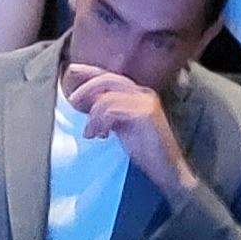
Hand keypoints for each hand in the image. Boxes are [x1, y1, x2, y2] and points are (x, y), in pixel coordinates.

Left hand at [62, 61, 194, 193]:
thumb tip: (87, 102)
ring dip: (93, 117)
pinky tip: (101, 136)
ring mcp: (145, 101)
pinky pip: (111, 111)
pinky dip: (100, 123)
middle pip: (107, 80)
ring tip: (91, 133)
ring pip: (107, 98)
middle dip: (85, 89)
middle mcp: (144, 93)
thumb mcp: (122, 126)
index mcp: (139, 93)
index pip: (111, 76)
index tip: (72, 70)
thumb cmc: (146, 151)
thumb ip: (109, 112)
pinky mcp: (145, 113)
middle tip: (72, 102)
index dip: (90, 71)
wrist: (168, 170)